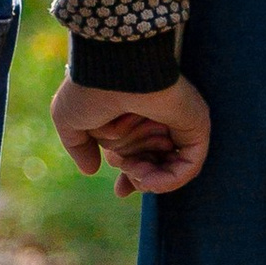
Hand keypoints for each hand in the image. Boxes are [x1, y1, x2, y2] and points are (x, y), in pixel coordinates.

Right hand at [51, 71, 210, 198]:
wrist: (111, 71)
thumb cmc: (88, 91)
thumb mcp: (69, 122)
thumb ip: (79, 147)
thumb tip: (91, 170)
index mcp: (133, 116)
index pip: (141, 154)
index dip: (133, 177)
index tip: (121, 192)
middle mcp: (157, 119)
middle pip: (155, 165)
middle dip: (137, 177)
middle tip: (126, 176)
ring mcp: (179, 123)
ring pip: (171, 168)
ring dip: (148, 178)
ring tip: (134, 169)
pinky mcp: (196, 127)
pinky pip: (190, 166)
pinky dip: (170, 180)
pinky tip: (148, 179)